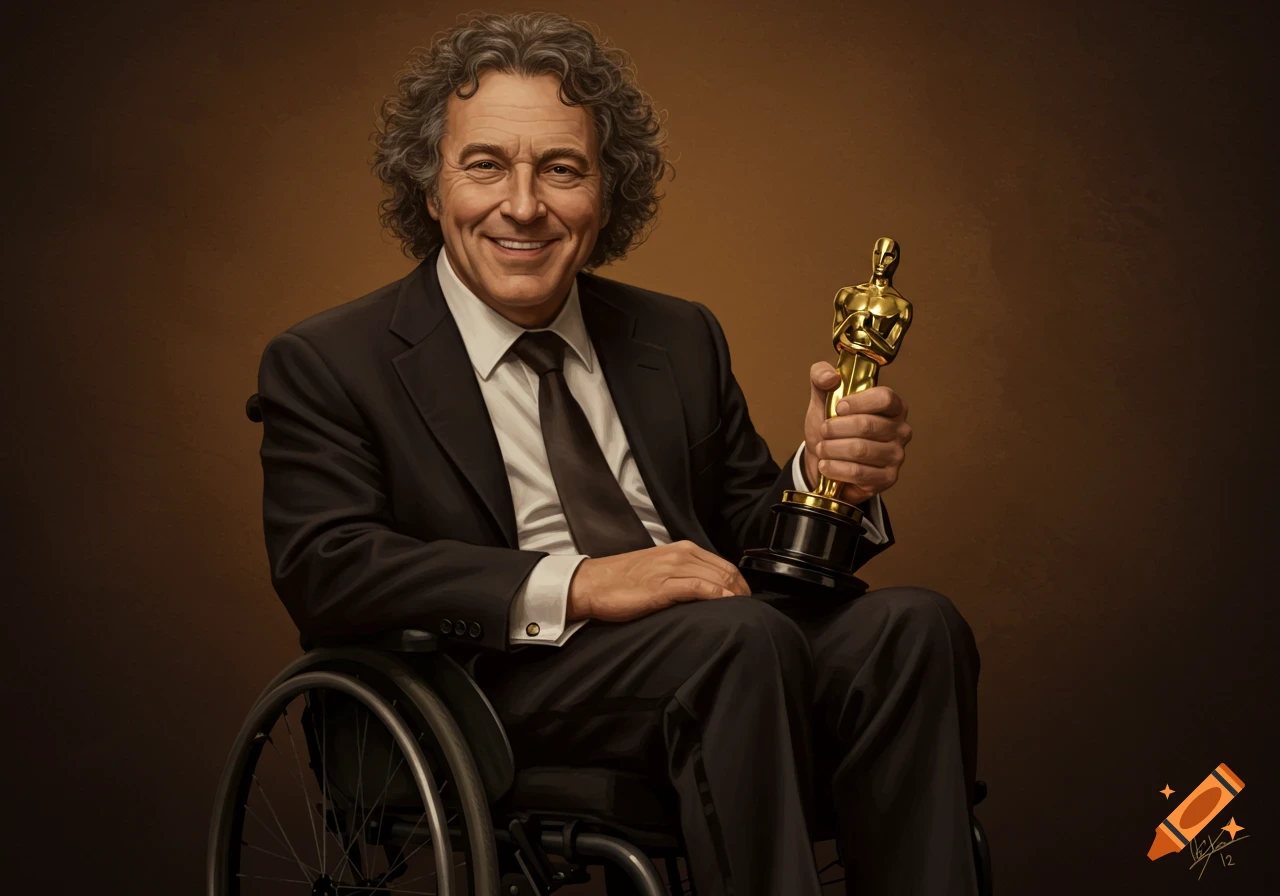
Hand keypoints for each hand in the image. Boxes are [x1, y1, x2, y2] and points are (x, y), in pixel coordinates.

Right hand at [566, 540, 751, 622]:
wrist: (593, 584)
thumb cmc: (622, 581)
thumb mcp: (658, 569)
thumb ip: (681, 573)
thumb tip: (704, 589)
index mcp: (681, 549)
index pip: (723, 564)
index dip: (739, 582)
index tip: (744, 599)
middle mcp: (680, 555)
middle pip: (725, 571)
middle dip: (741, 591)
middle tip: (748, 609)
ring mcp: (672, 569)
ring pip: (717, 578)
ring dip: (734, 596)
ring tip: (741, 612)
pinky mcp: (663, 586)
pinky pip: (700, 589)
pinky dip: (718, 597)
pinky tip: (727, 606)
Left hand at [803, 361, 911, 503]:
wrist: (825, 463)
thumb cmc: (832, 429)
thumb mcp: (822, 398)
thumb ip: (821, 376)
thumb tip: (830, 377)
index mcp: (893, 406)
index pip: (884, 397)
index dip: (858, 402)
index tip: (838, 407)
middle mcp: (901, 430)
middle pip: (867, 425)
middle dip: (836, 428)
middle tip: (823, 431)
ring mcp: (896, 456)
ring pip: (860, 449)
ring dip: (832, 449)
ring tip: (821, 449)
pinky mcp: (887, 478)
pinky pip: (857, 472)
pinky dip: (834, 468)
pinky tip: (825, 465)